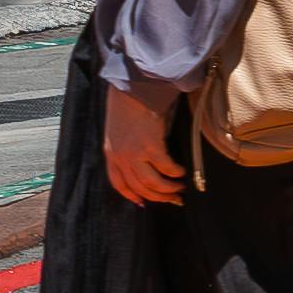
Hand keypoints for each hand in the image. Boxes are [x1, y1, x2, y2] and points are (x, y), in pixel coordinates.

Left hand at [101, 81, 188, 209]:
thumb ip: (124, 147)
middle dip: (158, 197)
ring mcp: (135, 153)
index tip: (142, 203)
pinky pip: (167, 168)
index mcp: (110, 153)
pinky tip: (183, 171)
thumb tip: (142, 161)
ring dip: (169, 189)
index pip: (118, 183)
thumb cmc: (127, 104)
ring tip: (180, 187)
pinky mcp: (151, 147)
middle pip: (139, 187)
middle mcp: (121, 157)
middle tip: (173, 199)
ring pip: (153, 183)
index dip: (132, 195)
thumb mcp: (118, 130)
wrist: (132, 89)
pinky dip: (176, 173)